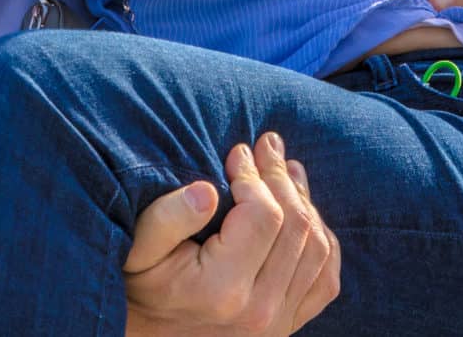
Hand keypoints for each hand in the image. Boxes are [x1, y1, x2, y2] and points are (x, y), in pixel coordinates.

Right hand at [123, 134, 340, 336]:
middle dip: (282, 177)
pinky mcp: (287, 326)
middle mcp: (258, 311)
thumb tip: (208, 190)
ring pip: (317, 249)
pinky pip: (325, 281)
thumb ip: (167, 218)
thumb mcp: (137, 247)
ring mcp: (278, 323)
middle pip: (295, 227)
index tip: (238, 152)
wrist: (149, 336)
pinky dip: (323, 242)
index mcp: (222, 289)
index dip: (254, 174)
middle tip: (267, 145)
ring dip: (306, 202)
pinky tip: (306, 213)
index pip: (263, 215)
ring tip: (287, 169)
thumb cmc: (140, 283)